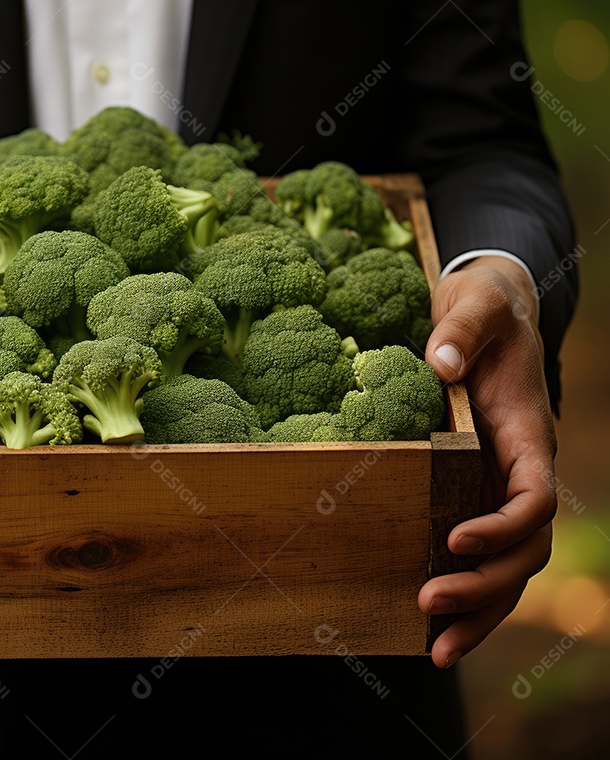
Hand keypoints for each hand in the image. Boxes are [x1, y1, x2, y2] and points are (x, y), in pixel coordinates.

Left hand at [418, 258, 555, 667]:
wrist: (486, 318)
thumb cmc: (484, 312)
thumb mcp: (477, 306)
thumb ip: (463, 329)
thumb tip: (441, 363)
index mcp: (529, 435)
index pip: (533, 496)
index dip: (502, 525)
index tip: (455, 540)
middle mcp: (520, 473)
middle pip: (523, 549)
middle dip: (484, 585)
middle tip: (429, 603)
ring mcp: (499, 491)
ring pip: (507, 568)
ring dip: (478, 611)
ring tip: (434, 649)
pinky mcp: (473, 498)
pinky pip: (480, 559)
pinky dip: (466, 597)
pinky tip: (430, 630)